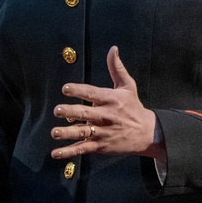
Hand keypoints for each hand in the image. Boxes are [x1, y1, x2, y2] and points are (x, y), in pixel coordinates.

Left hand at [51, 46, 165, 160]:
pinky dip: (69, 152)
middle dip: (72, 112)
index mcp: (111, 99)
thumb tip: (113, 49)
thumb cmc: (134, 107)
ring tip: (55, 132)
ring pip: (83, 132)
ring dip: (68, 133)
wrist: (147, 132)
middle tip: (58, 110)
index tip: (66, 88)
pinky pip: (83, 149)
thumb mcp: (128, 86)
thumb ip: (117, 68)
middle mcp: (106, 116)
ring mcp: (103, 132)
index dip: (79, 90)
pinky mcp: (100, 146)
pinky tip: (56, 153)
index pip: (93, 93)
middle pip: (87, 113)